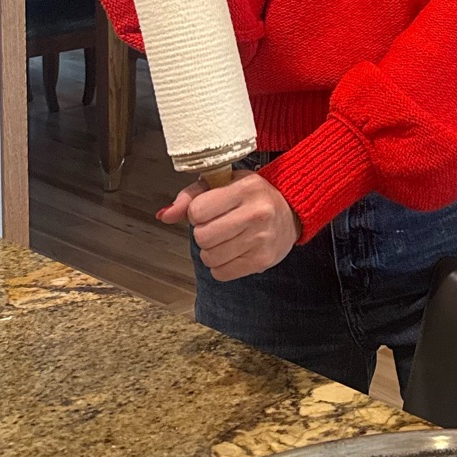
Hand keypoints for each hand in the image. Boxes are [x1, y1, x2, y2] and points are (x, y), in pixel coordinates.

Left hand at [158, 172, 299, 280]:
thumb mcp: (225, 183)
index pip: (197, 211)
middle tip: (218, 226)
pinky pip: (221, 273)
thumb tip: (164, 215)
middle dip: (203, 233)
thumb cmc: (254, 196)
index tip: (209, 209)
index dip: (196, 212)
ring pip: (210, 257)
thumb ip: (191, 196)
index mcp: (246, 188)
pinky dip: (221, 265)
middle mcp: (257, 213)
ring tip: (227, 239)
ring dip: (211, 251)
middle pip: (202, 236)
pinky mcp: (262, 261)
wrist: (292, 212)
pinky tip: (234, 251)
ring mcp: (261, 239)